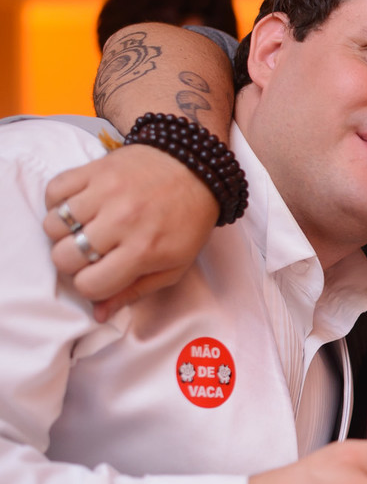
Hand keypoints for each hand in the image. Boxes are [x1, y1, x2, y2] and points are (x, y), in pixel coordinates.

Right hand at [43, 145, 219, 321]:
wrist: (196, 169)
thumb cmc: (187, 221)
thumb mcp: (174, 265)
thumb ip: (135, 291)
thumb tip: (98, 314)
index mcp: (143, 250)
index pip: (89, 284)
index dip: (90, 285)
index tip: (100, 275)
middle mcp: (121, 221)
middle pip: (63, 258)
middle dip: (73, 262)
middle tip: (91, 252)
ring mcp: (105, 193)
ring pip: (52, 226)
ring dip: (63, 233)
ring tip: (85, 228)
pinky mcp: (94, 169)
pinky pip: (54, 191)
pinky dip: (58, 202)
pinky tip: (79, 207)